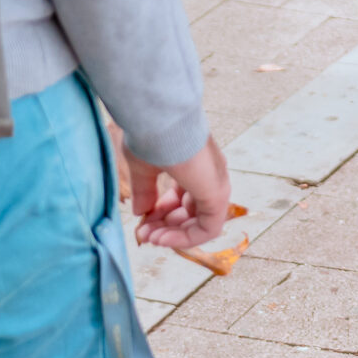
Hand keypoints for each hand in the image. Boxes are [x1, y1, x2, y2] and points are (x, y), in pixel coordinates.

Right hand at [123, 133, 232, 249]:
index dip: (161, 213)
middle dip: (165, 227)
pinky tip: (161, 238)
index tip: (141, 221)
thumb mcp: (143, 167)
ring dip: (173, 235)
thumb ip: (144, 191)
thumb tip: (140, 213)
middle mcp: (210, 176)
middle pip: (191, 212)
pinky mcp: (217, 193)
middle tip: (143, 234)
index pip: (183, 198)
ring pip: (200, 222)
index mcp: (195, 166)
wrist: (160, 119)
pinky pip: (208, 228)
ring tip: (148, 237)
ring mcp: (216, 184)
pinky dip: (185, 238)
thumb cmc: (152, 134)